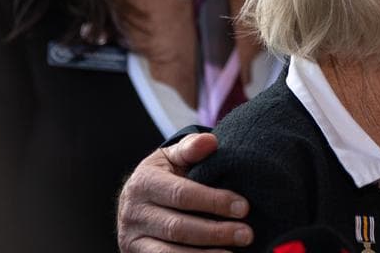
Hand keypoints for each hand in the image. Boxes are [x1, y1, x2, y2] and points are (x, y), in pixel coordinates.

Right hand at [117, 132, 252, 251]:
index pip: (182, 194)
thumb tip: (210, 141)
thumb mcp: (173, 157)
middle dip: (215, 232)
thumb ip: (191, 148)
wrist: (138, 202)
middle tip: (247, 234)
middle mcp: (133, 212)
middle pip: (178, 228)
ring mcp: (132, 239)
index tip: (243, 207)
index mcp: (143, 182)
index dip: (214, 202)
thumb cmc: (165, 176)